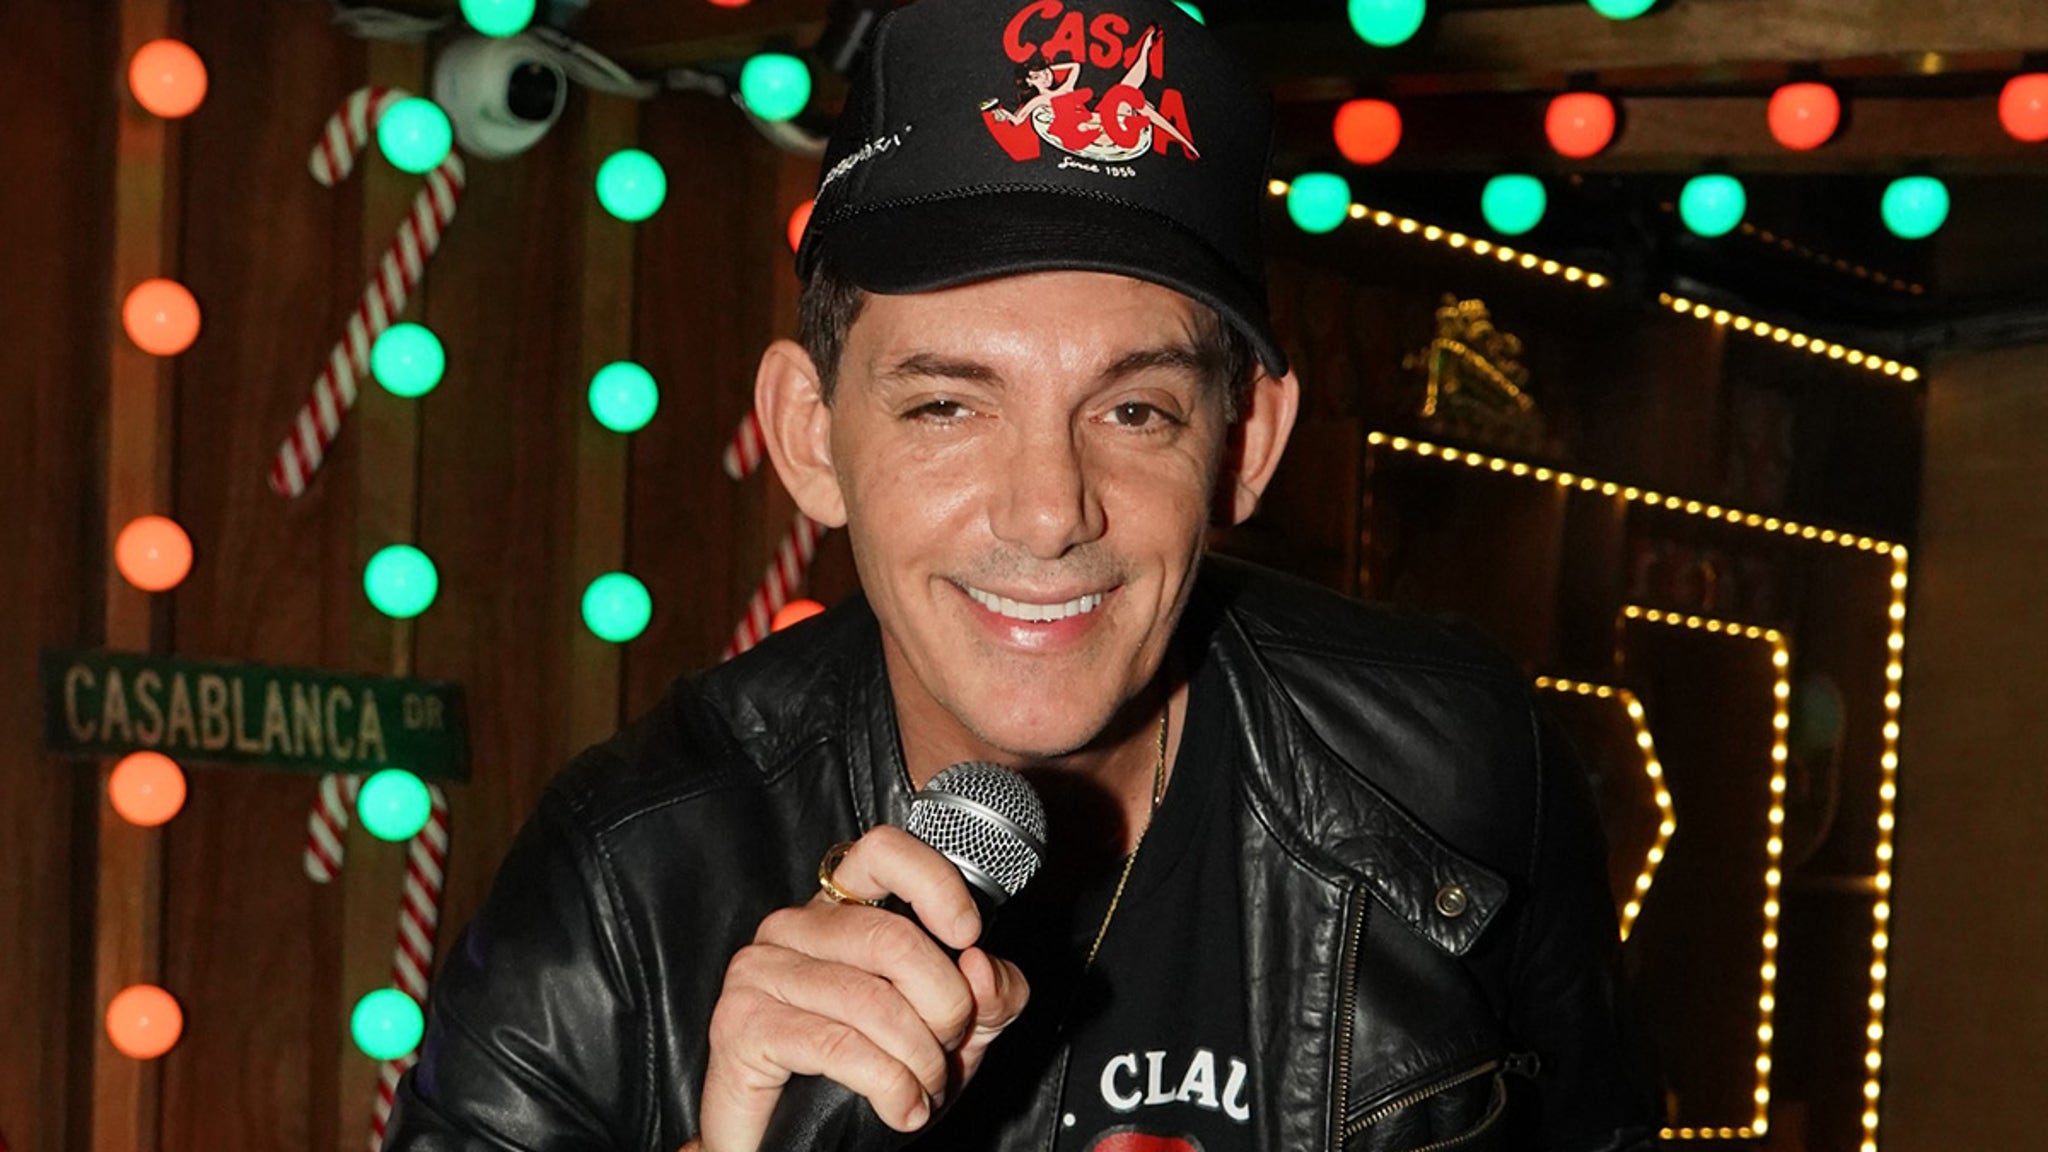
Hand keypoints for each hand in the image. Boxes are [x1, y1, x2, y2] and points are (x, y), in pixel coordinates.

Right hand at [692, 826, 1030, 1151]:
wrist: (791, 1146)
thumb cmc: (865, 1082)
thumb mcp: (950, 1037)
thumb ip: (989, 997)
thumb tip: (982, 967)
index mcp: (842, 911)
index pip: (883, 853)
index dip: (936, 885)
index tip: (967, 935)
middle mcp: (795, 927)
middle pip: (894, 938)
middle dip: (944, 1007)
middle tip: (944, 1051)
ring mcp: (761, 971)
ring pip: (873, 1000)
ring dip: (919, 1059)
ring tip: (923, 1090)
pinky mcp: (742, 1023)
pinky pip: (840, 1046)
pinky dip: (889, 1085)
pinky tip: (900, 1109)